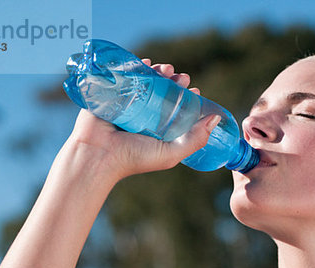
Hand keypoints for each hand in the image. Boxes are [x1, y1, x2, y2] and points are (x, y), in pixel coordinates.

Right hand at [65, 60, 219, 180]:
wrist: (98, 155)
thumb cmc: (135, 158)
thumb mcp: (171, 153)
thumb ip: (195, 139)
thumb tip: (216, 118)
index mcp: (158, 129)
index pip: (177, 109)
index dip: (187, 98)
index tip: (195, 90)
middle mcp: (144, 116)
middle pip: (163, 92)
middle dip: (174, 82)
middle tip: (182, 77)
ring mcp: (127, 104)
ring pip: (146, 82)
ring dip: (158, 72)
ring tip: (167, 68)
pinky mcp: (111, 95)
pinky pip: (124, 76)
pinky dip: (135, 67)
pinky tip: (146, 62)